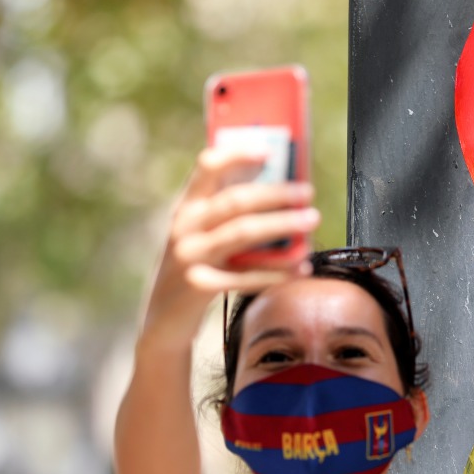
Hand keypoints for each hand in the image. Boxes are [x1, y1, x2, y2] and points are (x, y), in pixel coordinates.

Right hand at [140, 148, 321, 351]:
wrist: (162, 322)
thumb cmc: (194, 271)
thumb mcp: (201, 238)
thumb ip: (228, 217)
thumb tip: (281, 193)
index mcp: (186, 208)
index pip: (207, 168)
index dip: (237, 155)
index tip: (268, 151)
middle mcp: (184, 228)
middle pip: (235, 200)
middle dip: (276, 194)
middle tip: (307, 193)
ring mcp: (189, 257)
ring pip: (243, 232)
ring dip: (282, 224)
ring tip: (312, 221)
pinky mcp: (199, 286)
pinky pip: (246, 275)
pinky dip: (278, 271)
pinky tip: (301, 267)